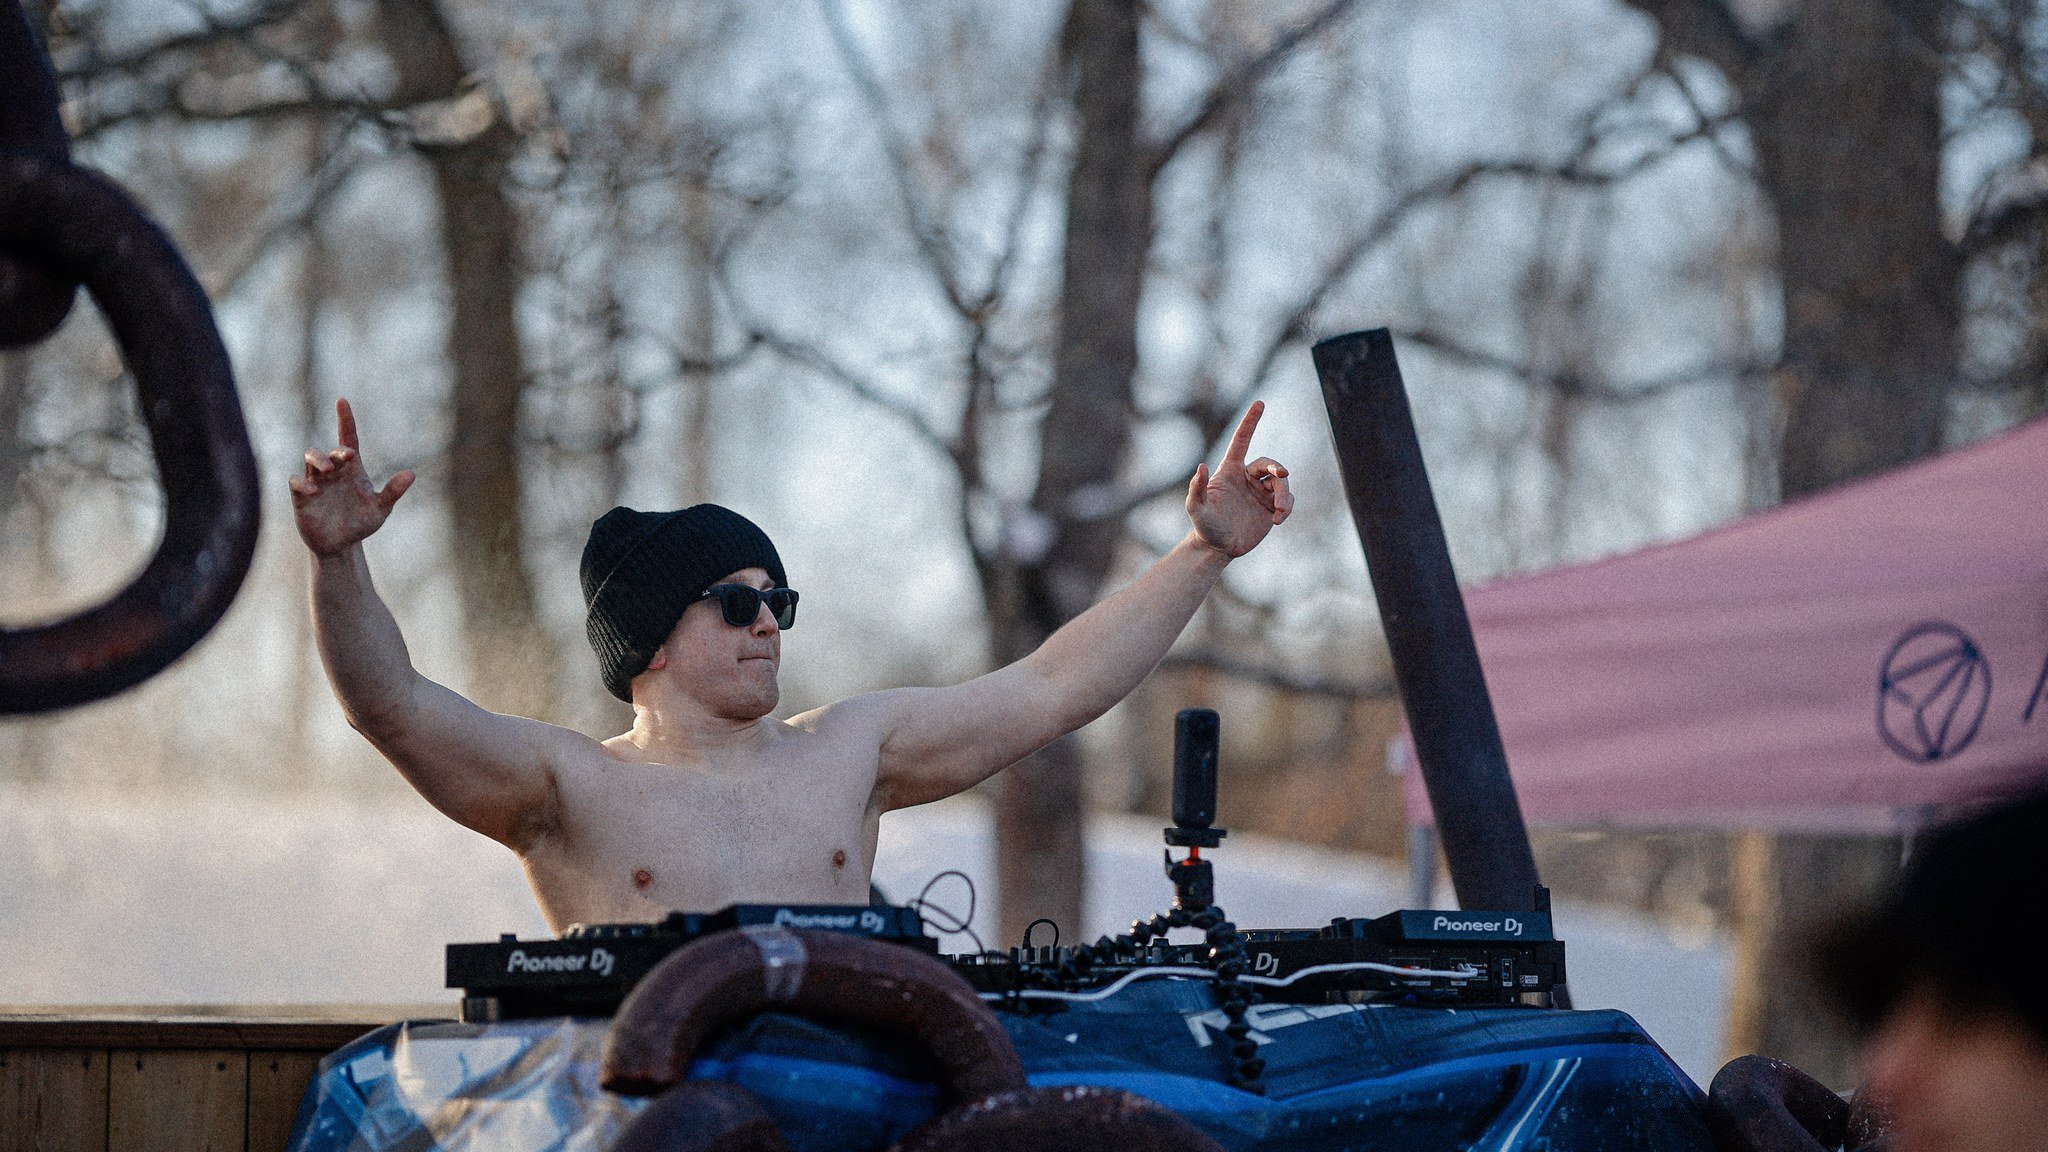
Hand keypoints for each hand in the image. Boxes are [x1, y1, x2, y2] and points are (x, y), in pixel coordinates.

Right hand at [289, 398, 414, 556]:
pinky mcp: (302, 497)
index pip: (348, 439)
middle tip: (347, 458)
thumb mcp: (380, 509)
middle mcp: (333, 472)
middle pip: (329, 451)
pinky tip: (313, 491)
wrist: (341, 545)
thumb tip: (411, 474)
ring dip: (318, 460)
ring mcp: (316, 483)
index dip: (345, 419)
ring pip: (310, 458)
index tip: (342, 401)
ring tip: (328, 470)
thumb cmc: (360, 523)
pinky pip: (296, 482)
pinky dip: (302, 482)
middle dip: (336, 451)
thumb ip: (393, 492)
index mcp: (352, 470)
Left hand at [1186, 400, 1292, 557]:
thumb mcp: (1196, 509)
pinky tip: (1277, 521)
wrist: (1217, 548)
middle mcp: (1247, 478)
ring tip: (1279, 512)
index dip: (1250, 422)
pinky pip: (1287, 501)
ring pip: (1282, 484)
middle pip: (1269, 464)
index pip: (1242, 441)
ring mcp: (1260, 493)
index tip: (1260, 403)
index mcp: (1230, 470)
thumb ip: (1197, 488)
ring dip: (1284, 496)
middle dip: (1278, 468)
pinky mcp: (1271, 508)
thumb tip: (1201, 465)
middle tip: (1284, 475)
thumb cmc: (1204, 526)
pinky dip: (1287, 508)